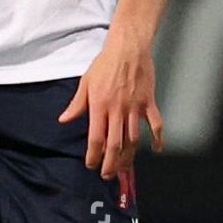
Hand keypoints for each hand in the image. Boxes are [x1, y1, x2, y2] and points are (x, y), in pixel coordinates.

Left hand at [57, 26, 163, 178]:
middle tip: (107, 175)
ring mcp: (135, 107)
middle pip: (115, 144)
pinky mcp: (149, 103)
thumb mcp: (86, 82)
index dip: (93, 155)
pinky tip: (157, 149)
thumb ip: (77, 104)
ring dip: (129, 157)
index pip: (96, 138)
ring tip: (124, 169)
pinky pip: (156, 125)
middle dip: (111, 164)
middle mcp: (118, 109)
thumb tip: (64, 119)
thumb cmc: (105, 63)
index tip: (91, 165)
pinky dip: (158, 138)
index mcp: (100, 105)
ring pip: (133, 139)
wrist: (128, 47)